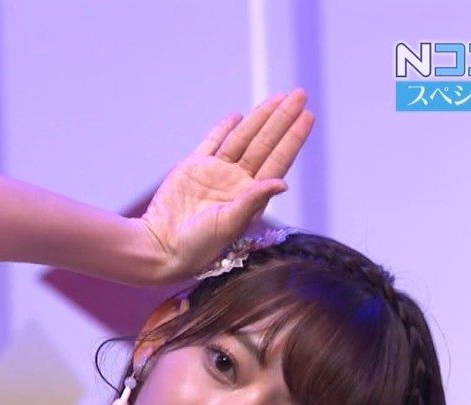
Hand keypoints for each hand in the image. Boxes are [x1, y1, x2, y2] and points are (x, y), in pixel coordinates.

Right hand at [139, 90, 313, 284]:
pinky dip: (224, 128)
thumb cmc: (199, 245)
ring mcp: (216, 173)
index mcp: (251, 196)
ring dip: (260, 118)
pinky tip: (238, 116)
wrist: (162, 245)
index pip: (278, 160)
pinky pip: (213, 142)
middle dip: (282, 119)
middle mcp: (237, 182)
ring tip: (278, 97)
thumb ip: (254, 200)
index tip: (308, 116)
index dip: (293, 138)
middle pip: (265, 143)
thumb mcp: (230, 224)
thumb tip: (283, 183)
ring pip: (243, 138)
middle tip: (299, 94)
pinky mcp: (193, 168)